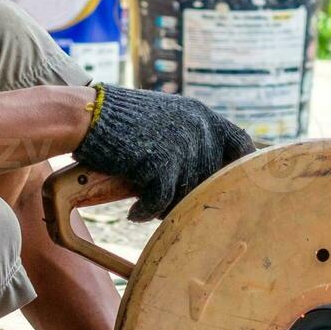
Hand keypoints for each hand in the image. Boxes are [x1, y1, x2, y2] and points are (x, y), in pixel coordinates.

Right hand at [72, 85, 255, 221]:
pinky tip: (134, 214)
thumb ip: (192, 138)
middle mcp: (199, 129)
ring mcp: (182, 146)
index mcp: (202, 115)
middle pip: (210, 180)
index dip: (242, 167)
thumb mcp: (167, 118)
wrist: (89, 116)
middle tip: (165, 202)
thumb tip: (213, 175)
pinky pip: (161, 202)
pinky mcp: (161, 164)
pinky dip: (145, 211)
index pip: (240, 143)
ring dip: (165, 206)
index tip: (236, 186)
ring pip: (186, 195)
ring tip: (145, 204)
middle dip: (188, 196)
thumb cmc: (123, 123)